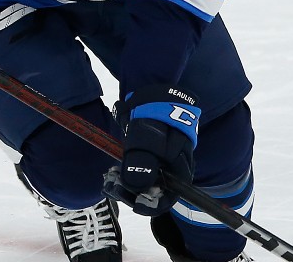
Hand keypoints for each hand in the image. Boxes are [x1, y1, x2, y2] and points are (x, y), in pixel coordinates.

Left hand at [102, 85, 199, 216]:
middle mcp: (176, 167)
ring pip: (147, 180)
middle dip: (134, 191)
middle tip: (113, 185)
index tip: (129, 200)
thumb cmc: (154, 113)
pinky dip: (130, 170)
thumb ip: (142, 163)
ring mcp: (165, 159)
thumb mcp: (146, 138)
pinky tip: (116, 168)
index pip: (167, 197)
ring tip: (112, 177)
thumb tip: (137, 187)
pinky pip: (143, 168)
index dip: (148, 203)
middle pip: (156, 190)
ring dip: (130, 181)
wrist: (154, 88)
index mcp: (180, 167)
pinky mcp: (154, 151)